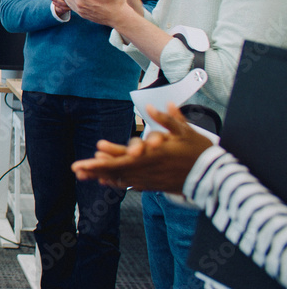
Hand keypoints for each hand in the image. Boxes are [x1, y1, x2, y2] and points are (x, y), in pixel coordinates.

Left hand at [71, 103, 213, 192]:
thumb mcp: (186, 132)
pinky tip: (105, 181)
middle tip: (76, 169)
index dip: (103, 161)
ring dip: (102, 176)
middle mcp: (148, 170)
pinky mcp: (154, 185)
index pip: (122, 160)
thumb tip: (153, 105)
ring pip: (121, 179)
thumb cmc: (200, 152)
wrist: (214, 177)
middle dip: (95, 169)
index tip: (87, 160)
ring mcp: (150, 180)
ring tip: (83, 174)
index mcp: (153, 157)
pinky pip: (132, 184)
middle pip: (116, 171)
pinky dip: (117, 182)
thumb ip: (168, 119)